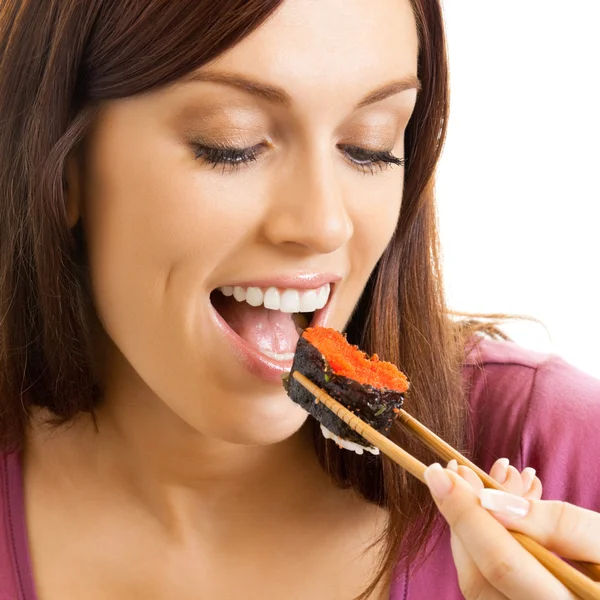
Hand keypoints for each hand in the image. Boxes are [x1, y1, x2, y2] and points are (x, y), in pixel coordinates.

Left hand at [424, 459, 599, 598]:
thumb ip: (560, 526)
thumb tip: (492, 501)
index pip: (501, 562)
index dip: (466, 514)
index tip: (440, 473)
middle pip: (479, 577)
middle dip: (464, 517)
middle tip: (457, 472)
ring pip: (478, 581)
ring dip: (472, 526)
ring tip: (489, 483)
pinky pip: (490, 584)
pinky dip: (486, 543)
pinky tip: (499, 512)